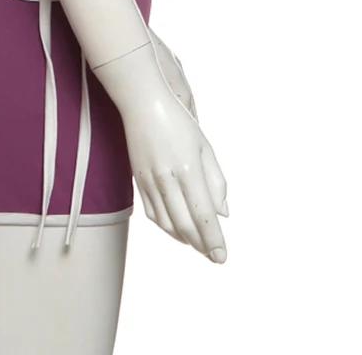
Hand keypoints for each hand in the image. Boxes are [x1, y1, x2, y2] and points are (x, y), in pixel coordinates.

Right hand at [93, 41, 228, 261]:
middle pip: (185, 225)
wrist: (142, 104)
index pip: (204, 215)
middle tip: (214, 256)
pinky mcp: (138, 180)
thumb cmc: (178, 122)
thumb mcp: (205, 147)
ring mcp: (150, 181)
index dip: (214, 240)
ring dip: (184, 239)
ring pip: (167, 223)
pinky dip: (166, 227)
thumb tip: (223, 214)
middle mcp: (168, 179)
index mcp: (189, 169)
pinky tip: (177, 229)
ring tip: (198, 245)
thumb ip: (216, 181)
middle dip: (202, 245)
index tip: (222, 257)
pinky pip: (152, 213)